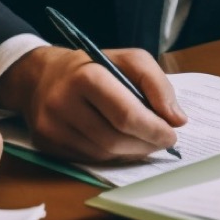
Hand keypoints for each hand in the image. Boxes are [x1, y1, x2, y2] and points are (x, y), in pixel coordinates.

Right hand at [0, 45, 185, 161]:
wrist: (42, 76)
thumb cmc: (93, 66)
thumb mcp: (128, 60)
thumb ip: (156, 83)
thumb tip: (177, 119)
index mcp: (86, 76)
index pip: (126, 114)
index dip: (154, 129)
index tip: (173, 134)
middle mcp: (63, 102)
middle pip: (115, 138)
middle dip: (146, 143)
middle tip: (164, 140)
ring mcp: (51, 127)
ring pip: (103, 154)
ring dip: (131, 152)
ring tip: (144, 141)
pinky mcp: (46, 144)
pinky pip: (89, 159)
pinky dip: (112, 155)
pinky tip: (121, 143)